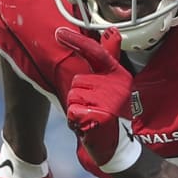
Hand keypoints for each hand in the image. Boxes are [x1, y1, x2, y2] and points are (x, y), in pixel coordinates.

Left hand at [55, 27, 141, 172]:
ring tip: (90, 117)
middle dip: (78, 95)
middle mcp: (117, 85)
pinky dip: (76, 120)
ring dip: (76, 108)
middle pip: (78, 80)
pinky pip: (74, 111)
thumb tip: (111, 31)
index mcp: (119, 74)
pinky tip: (88, 126)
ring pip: (74, 95)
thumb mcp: (111, 84)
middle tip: (92, 108)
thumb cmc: (110, 113)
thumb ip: (108, 58)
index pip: (96, 53)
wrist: (117, 146)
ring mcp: (110, 100)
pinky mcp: (102, 116)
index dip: (77, 42)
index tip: (59, 33)